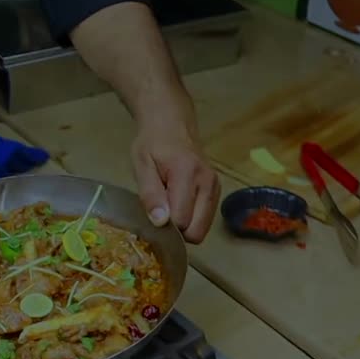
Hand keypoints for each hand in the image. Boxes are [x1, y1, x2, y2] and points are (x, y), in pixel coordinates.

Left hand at [130, 127, 220, 243]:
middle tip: (162, 214)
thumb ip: (150, 194)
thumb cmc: (153, 145)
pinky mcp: (217, 191)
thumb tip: (160, 222)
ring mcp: (215, 188)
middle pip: (197, 231)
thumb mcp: (142, 165)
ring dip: (185, 226)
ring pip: (203, 229)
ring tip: (170, 206)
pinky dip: (192, 220)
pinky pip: (205, 220)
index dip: (165, 225)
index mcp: (187, 174)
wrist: (171, 126)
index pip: (182, 220)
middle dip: (177, 231)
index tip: (154, 214)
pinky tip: (180, 204)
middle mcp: (207, 183)